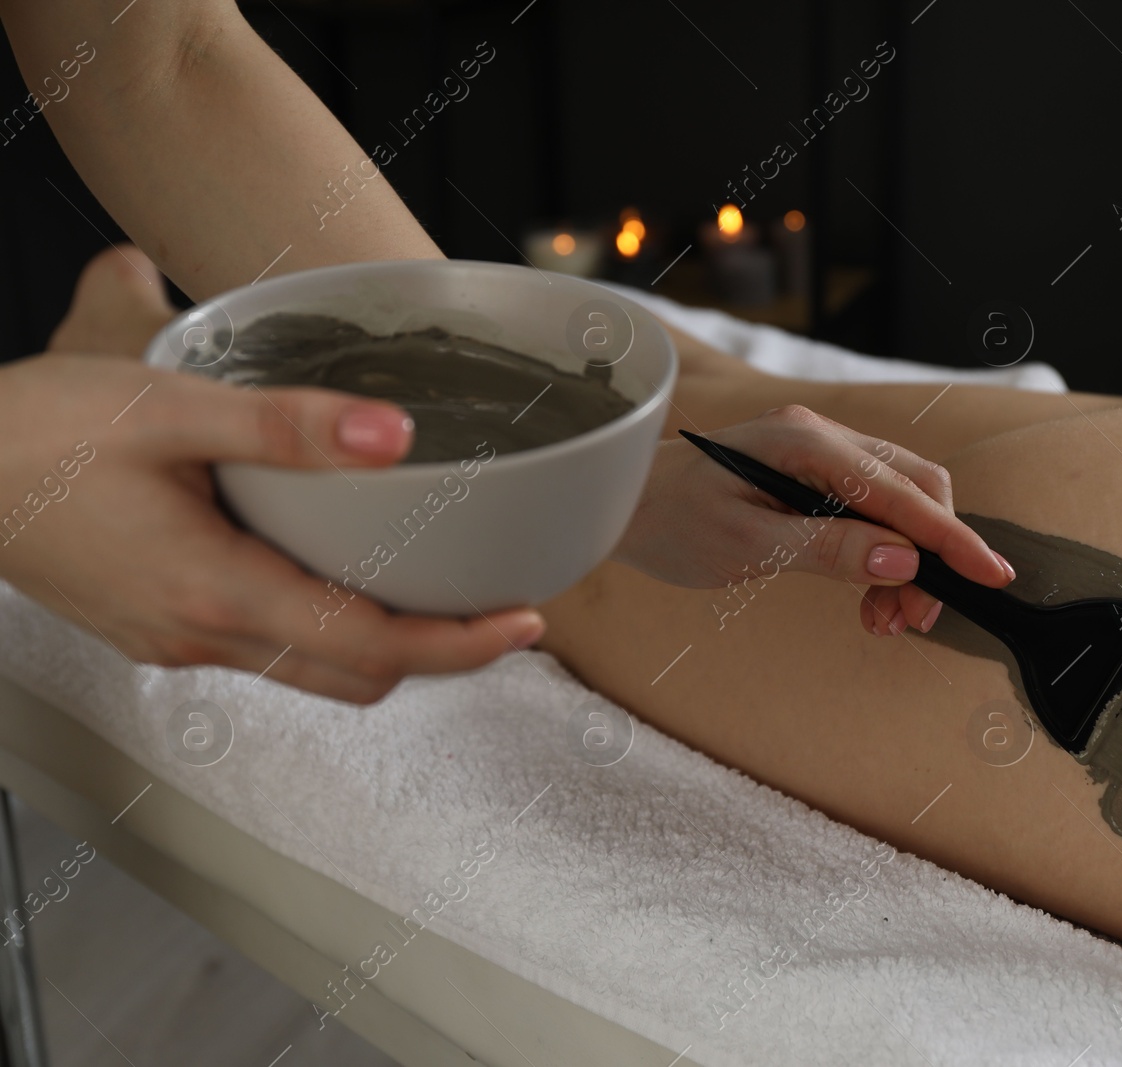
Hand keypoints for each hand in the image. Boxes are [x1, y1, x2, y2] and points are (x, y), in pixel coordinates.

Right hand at [0, 354, 546, 703]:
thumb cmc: (34, 433)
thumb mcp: (166, 407)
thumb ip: (286, 425)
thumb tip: (396, 436)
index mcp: (216, 593)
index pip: (372, 649)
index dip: (461, 643)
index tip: (524, 618)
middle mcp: (203, 637)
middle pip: (355, 676)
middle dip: (438, 651)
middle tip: (498, 602)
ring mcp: (178, 642)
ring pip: (313, 668)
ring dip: (384, 643)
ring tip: (440, 586)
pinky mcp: (160, 627)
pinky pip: (270, 648)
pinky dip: (327, 627)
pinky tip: (343, 570)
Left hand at [610, 405, 1013, 635]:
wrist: (620, 505)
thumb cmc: (669, 521)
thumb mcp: (745, 547)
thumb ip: (828, 549)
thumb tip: (902, 559)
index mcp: (804, 443)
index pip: (901, 493)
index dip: (950, 538)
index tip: (990, 577)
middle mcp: (821, 436)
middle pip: (915, 488)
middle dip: (929, 557)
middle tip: (907, 620)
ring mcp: (820, 451)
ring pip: (900, 502)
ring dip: (907, 562)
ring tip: (882, 618)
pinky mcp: (816, 473)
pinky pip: (874, 508)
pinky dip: (883, 553)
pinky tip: (867, 597)